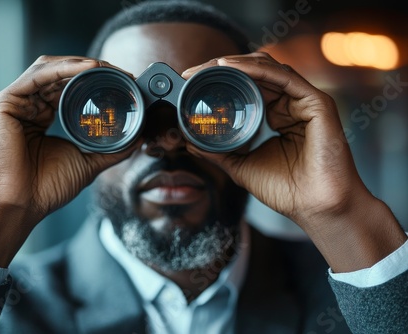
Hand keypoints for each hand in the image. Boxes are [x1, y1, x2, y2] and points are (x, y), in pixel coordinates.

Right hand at [0, 56, 135, 218]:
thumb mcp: (89, 162)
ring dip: (79, 64)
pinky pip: (37, 77)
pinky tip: (87, 68)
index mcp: (42, 117)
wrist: (20, 205)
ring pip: (49, 69)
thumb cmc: (48, 188)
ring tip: (106, 66)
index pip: (68, 88)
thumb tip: (140, 137)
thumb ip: (113, 148)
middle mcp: (28, 107)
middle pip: (59, 74)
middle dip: (90, 69)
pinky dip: (63, 69)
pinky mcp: (4, 103)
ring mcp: (15, 104)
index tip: (122, 82)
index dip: (93, 81)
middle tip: (119, 71)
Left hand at [183, 52, 406, 270]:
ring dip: (235, 64)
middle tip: (193, 71)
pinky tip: (232, 67)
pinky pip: (284, 77)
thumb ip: (218, 152)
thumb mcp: (241, 166)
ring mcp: (303, 101)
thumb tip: (190, 141)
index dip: (219, 81)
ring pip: (267, 69)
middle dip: (221, 68)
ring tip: (208, 66)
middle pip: (253, 73)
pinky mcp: (316, 102)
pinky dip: (256, 69)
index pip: (246, 87)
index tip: (190, 82)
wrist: (316, 209)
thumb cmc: (287, 190)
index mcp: (274, 116)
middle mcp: (288, 104)